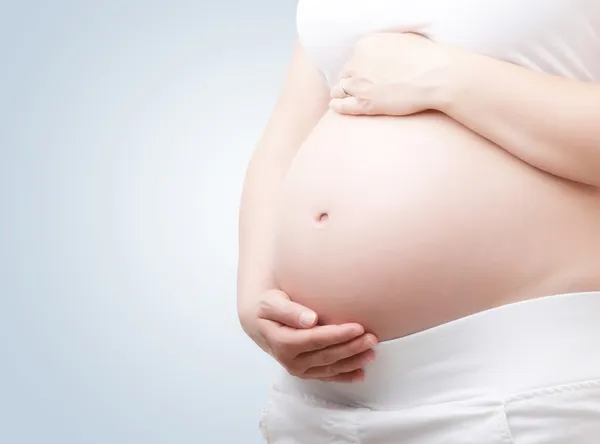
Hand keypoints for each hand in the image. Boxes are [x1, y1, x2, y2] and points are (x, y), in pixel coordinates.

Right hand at [240, 289, 377, 382]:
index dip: (337, 335)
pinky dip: (345, 376)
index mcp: (282, 343)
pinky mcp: (306, 372)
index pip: (315, 340)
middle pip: (327, 355)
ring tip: (372, 352)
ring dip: (353, 362)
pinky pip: (328, 376)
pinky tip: (361, 373)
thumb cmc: (268, 307)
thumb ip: (290, 311)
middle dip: (351, 348)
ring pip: (330, 368)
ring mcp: (299, 369)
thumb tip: (310, 319)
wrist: (260, 321)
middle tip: (371, 338)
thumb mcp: (271, 303)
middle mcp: (290, 361)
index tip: (357, 327)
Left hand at [329, 32, 464, 115]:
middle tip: (361, 87)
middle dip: (353, 80)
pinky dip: (337, 106)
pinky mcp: (364, 103)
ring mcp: (360, 84)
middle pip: (346, 73)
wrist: (436, 75)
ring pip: (340, 89)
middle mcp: (358, 63)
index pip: (354, 58)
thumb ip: (384, 45)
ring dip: (343, 93)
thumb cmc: (425, 57)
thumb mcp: (401, 39)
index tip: (366, 74)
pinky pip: (342, 106)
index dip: (360, 68)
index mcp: (365, 45)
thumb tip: (382, 51)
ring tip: (345, 98)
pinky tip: (336, 106)